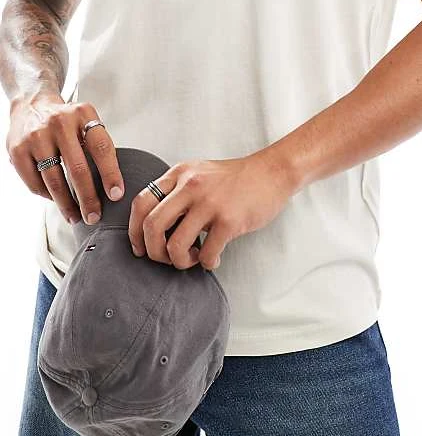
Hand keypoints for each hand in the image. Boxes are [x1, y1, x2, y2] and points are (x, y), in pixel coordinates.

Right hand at [6, 93, 124, 224]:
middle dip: (88, 198)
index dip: (111, 174)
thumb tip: (112, 184)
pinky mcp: (18, 150)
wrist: (31, 104)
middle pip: (77, 169)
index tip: (116, 195)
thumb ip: (96, 145)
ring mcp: (36, 137)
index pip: (101, 147)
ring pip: (54, 180)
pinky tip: (56, 200)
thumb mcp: (85, 120)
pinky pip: (35, 182)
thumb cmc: (65, 120)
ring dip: (66, 204)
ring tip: (76, 216)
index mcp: (83, 114)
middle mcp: (60, 123)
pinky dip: (47, 195)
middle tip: (94, 216)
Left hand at [127, 150, 295, 271]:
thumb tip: (154, 228)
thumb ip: (177, 191)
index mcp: (180, 174)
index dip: (134, 231)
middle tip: (165, 259)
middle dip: (153, 252)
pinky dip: (207, 263)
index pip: (141, 203)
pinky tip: (214, 259)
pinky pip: (207, 253)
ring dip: (180, 261)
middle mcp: (191, 186)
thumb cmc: (236, 179)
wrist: (273, 172)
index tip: (141, 247)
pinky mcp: (229, 220)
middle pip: (151, 226)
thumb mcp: (199, 173)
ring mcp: (210, 203)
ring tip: (194, 258)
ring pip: (175, 245)